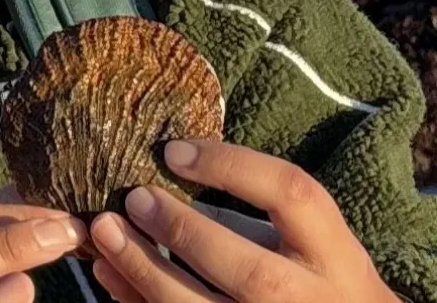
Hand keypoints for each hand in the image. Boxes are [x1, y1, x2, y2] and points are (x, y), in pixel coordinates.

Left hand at [89, 140, 393, 302]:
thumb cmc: (317, 287)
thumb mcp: (308, 246)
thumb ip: (250, 219)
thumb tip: (166, 180)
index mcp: (336, 257)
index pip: (291, 194)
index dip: (230, 165)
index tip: (173, 151)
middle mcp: (310, 301)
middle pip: (248, 270)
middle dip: (182, 231)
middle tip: (134, 198)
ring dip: (145, 269)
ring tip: (104, 232)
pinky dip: (138, 300)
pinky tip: (109, 274)